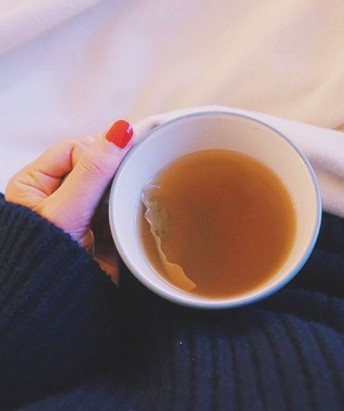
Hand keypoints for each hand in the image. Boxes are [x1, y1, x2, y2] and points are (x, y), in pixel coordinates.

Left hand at [5, 120, 133, 283]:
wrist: (57, 306)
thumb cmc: (44, 261)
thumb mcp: (66, 210)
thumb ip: (93, 171)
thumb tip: (119, 131)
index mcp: (37, 183)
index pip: (74, 150)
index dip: (98, 151)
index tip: (126, 153)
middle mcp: (59, 193)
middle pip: (95, 165)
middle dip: (114, 171)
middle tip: (132, 174)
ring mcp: (82, 209)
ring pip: (110, 185)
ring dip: (122, 189)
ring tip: (128, 199)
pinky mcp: (101, 224)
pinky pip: (119, 204)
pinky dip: (127, 206)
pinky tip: (131, 210)